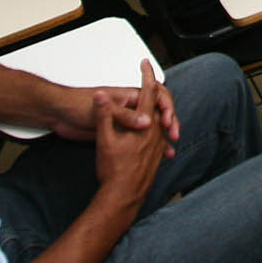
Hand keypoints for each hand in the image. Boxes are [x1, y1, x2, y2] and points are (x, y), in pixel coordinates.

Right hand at [93, 70, 170, 208]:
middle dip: (155, 92)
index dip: (146, 76)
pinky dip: (157, 128)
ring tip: (150, 103)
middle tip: (150, 80)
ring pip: (161, 122)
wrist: (122, 198)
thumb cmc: (114, 170)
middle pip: (160, 105)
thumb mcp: (103, 139)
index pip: (149, 92)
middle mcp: (155, 134)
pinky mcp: (156, 158)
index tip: (145, 64)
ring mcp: (158, 146)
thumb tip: (100, 97)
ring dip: (157, 110)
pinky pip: (160, 138)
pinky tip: (151, 132)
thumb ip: (104, 115)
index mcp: (144, 125)